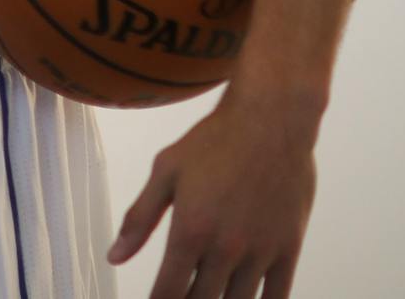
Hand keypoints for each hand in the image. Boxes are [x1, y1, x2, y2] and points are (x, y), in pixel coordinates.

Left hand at [110, 89, 320, 298]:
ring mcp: (261, 252)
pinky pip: (277, 296)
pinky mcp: (289, 249)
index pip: (168, 291)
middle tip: (176, 298)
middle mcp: (226, 248)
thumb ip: (140, 218)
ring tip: (205, 298)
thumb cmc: (214, 141)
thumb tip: (115, 256)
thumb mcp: (165, 171)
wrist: (271, 122)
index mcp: (190, 231)